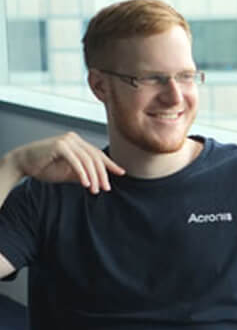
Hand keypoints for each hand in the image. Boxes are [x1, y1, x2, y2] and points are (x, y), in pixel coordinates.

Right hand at [9, 132, 124, 193]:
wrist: (23, 162)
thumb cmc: (45, 167)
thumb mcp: (69, 172)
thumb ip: (84, 173)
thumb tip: (100, 181)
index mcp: (78, 143)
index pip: (98, 154)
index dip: (110, 164)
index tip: (121, 174)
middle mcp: (74, 139)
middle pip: (95, 158)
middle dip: (103, 175)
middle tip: (106, 188)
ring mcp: (67, 141)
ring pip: (88, 160)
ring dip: (93, 177)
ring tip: (95, 190)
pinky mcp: (60, 145)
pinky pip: (76, 161)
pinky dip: (82, 173)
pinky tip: (86, 184)